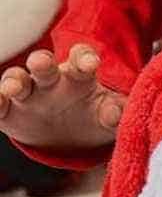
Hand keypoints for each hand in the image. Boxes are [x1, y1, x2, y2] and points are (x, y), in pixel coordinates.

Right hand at [0, 45, 124, 150]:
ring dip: (14, 81)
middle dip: (42, 62)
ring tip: (13, 88)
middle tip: (41, 61)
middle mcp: (50, 80)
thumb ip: (115, 113)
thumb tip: (115, 114)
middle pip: (44, 65)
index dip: (84, 58)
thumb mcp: (109, 116)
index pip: (80, 59)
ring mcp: (27, 94)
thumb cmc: (93, 116)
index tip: (90, 63)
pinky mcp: (8, 112)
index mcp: (79, 76)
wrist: (70, 138)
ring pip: (17, 81)